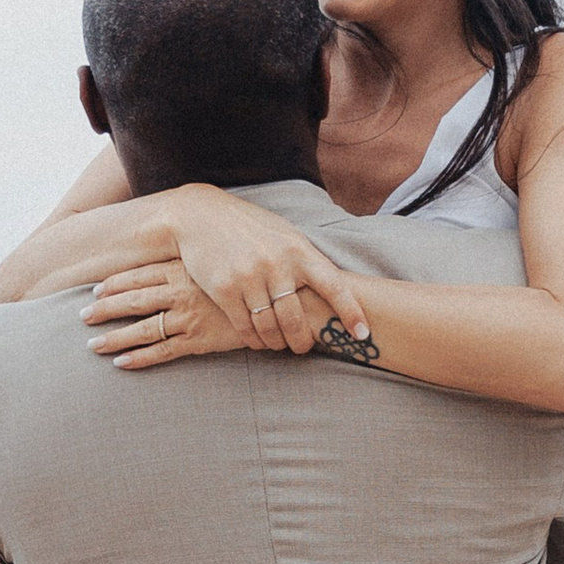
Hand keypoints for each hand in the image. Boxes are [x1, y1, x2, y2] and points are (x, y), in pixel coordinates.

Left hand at [84, 263, 340, 367]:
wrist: (283, 299)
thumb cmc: (255, 278)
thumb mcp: (224, 262)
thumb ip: (202, 262)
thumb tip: (186, 260)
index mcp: (186, 270)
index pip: (141, 275)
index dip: (116, 283)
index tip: (95, 289)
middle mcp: (182, 292)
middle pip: (133, 301)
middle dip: (104, 309)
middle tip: (80, 316)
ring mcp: (190, 317)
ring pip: (141, 328)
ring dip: (113, 337)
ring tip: (91, 344)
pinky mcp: (200, 340)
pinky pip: (162, 352)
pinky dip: (139, 359)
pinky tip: (121, 364)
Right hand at [163, 187, 369, 352]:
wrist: (200, 216)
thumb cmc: (249, 228)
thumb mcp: (283, 234)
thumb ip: (305, 259)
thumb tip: (334, 286)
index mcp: (299, 249)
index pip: (334, 286)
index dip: (351, 312)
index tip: (363, 334)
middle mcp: (277, 264)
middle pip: (298, 319)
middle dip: (303, 341)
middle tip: (303, 347)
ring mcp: (250, 277)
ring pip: (271, 328)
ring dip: (277, 343)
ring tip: (279, 345)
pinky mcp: (225, 289)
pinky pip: (246, 327)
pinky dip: (254, 340)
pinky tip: (257, 341)